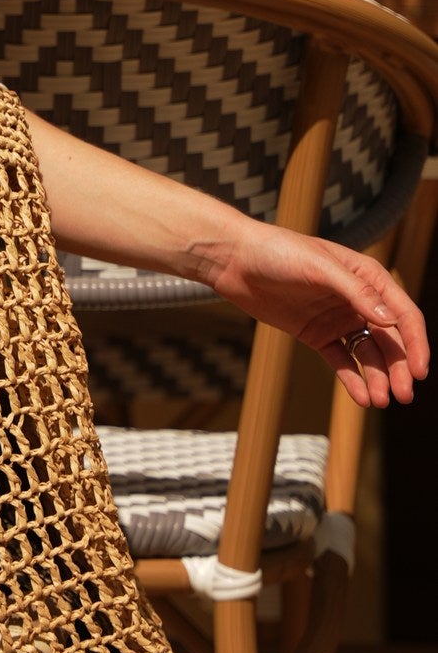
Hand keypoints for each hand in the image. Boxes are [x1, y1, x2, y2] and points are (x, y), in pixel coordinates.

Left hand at [205, 222, 428, 408]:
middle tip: (404, 395)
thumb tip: (390, 319)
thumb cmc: (277, 252)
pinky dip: (352, 380)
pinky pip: (340, 361)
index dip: (415, 343)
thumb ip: (355, 292)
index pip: (402, 313)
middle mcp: (357, 300)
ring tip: (380, 400)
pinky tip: (362, 399)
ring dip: (377, 377)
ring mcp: (337, 319)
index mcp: (367, 277)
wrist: (234, 260)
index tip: (420, 370)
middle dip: (400, 368)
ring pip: (367, 354)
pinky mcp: (316, 334)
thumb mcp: (318, 266)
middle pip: (389, 339)